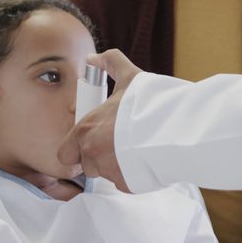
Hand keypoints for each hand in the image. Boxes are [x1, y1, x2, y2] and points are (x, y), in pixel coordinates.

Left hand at [58, 49, 141, 192]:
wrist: (176, 127)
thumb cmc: (150, 103)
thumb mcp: (130, 77)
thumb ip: (110, 63)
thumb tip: (93, 58)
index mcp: (86, 129)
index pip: (65, 152)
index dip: (78, 148)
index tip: (94, 141)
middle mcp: (91, 152)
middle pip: (85, 165)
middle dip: (97, 158)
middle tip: (116, 146)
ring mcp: (108, 170)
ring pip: (105, 174)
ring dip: (115, 166)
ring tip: (134, 151)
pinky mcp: (125, 184)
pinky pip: (123, 182)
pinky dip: (131, 175)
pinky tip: (144, 160)